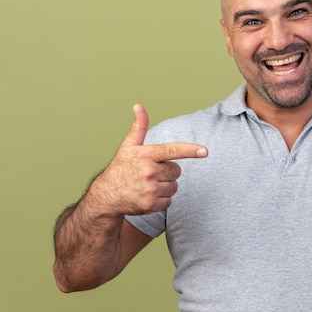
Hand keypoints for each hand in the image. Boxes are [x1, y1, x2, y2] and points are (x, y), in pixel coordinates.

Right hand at [87, 104, 207, 216]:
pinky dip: (161, 200)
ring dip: (165, 186)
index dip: (190, 150)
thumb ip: (139, 127)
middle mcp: (148, 172)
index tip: (205, 151)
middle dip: (168, 172)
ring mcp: (149, 189)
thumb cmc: (121, 168)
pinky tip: (148, 196)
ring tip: (148, 185)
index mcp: (146, 155)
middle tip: (151, 173)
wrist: (106, 196)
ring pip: (174, 186)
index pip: (172, 150)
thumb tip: (139, 106)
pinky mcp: (150, 205)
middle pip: (177, 171)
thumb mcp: (128, 147)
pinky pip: (169, 201)